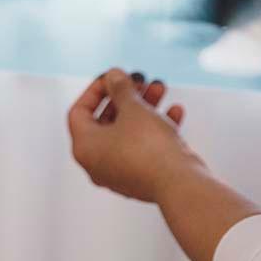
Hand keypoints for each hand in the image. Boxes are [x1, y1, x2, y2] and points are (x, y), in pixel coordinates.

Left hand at [67, 68, 202, 202]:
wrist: (181, 185)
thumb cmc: (150, 147)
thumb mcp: (133, 108)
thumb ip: (120, 87)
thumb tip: (113, 75)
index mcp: (84, 147)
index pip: (79, 111)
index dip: (95, 89)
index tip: (113, 76)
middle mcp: (97, 163)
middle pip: (106, 120)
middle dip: (125, 96)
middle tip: (140, 80)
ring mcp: (120, 173)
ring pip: (128, 132)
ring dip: (143, 108)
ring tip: (160, 87)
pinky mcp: (143, 178)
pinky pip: (144, 147)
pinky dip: (156, 128)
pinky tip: (175, 110)